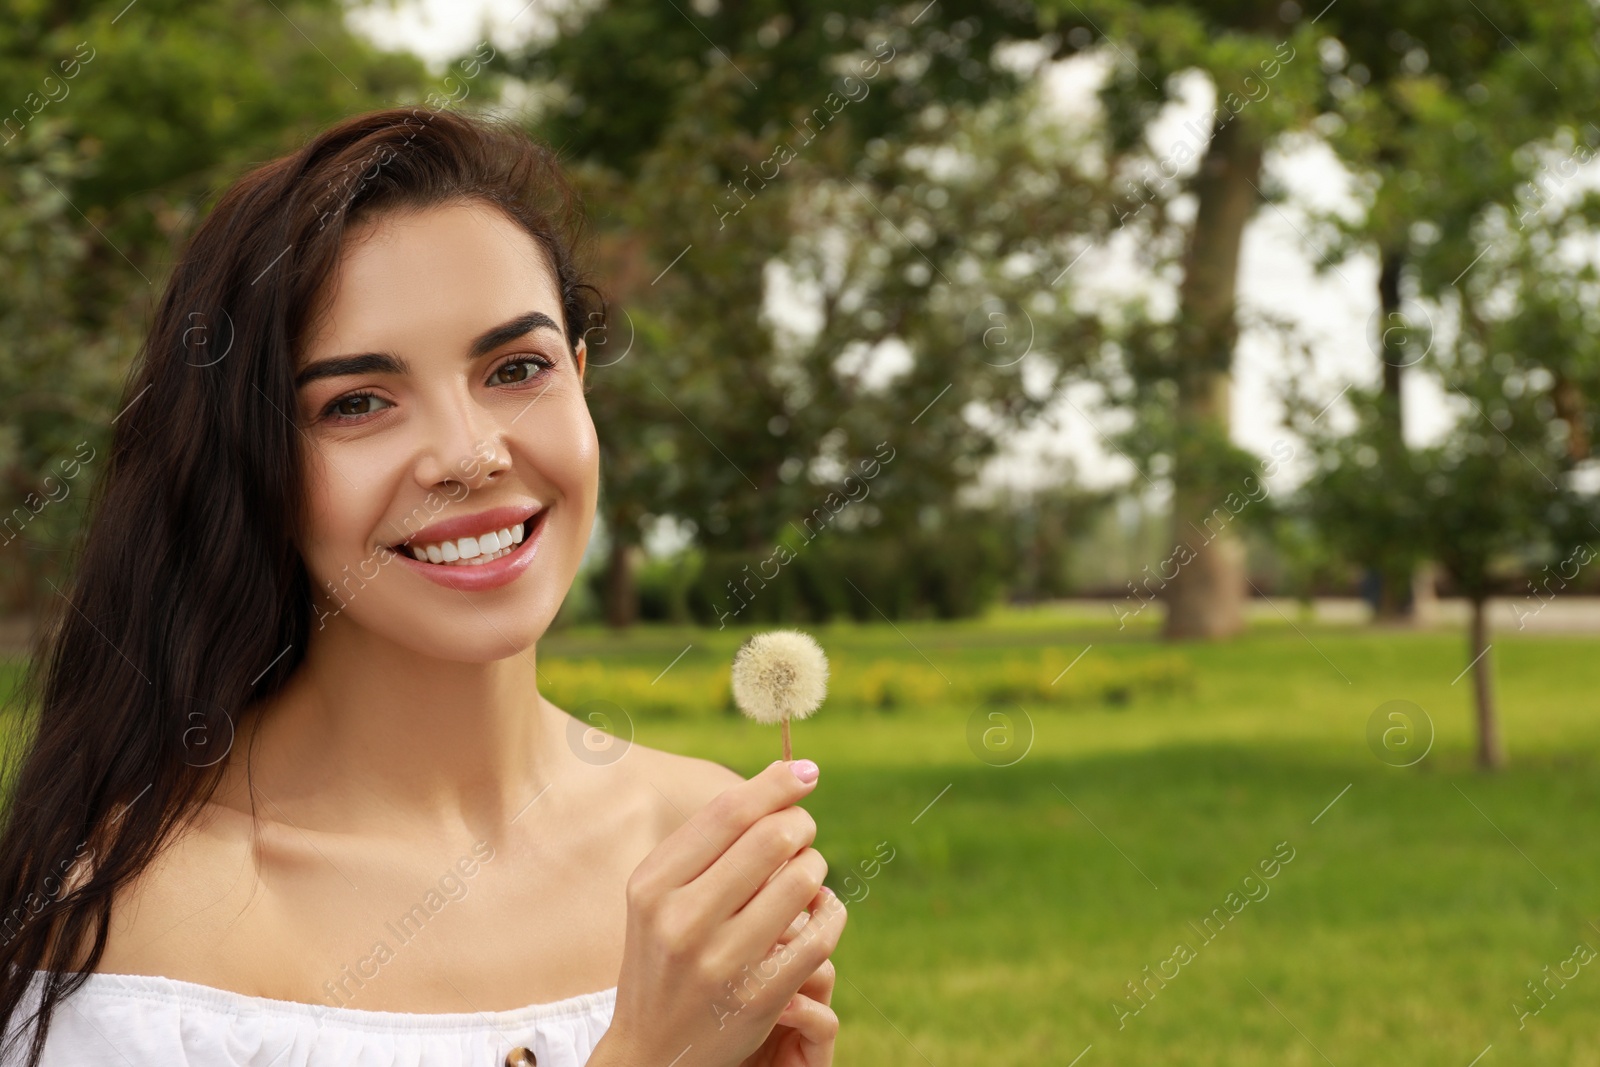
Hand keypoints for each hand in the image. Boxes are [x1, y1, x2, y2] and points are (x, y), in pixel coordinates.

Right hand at [595, 759, 848, 1066]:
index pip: (729, 812)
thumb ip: (710, 842)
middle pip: (771, 839)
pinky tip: (822, 910)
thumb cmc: (665, 955)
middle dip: (801, 825)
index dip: (776, 783)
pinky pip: (820, 932)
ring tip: (807, 875)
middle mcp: (681, 920)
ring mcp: (721, 961)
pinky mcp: (759, 996)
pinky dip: (832, 912)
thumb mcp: (661, 897)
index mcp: (653, 885)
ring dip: (816, 868)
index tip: (806, 772)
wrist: (651, 1052)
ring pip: (802, 881)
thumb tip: (786, 776)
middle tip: (803, 833)